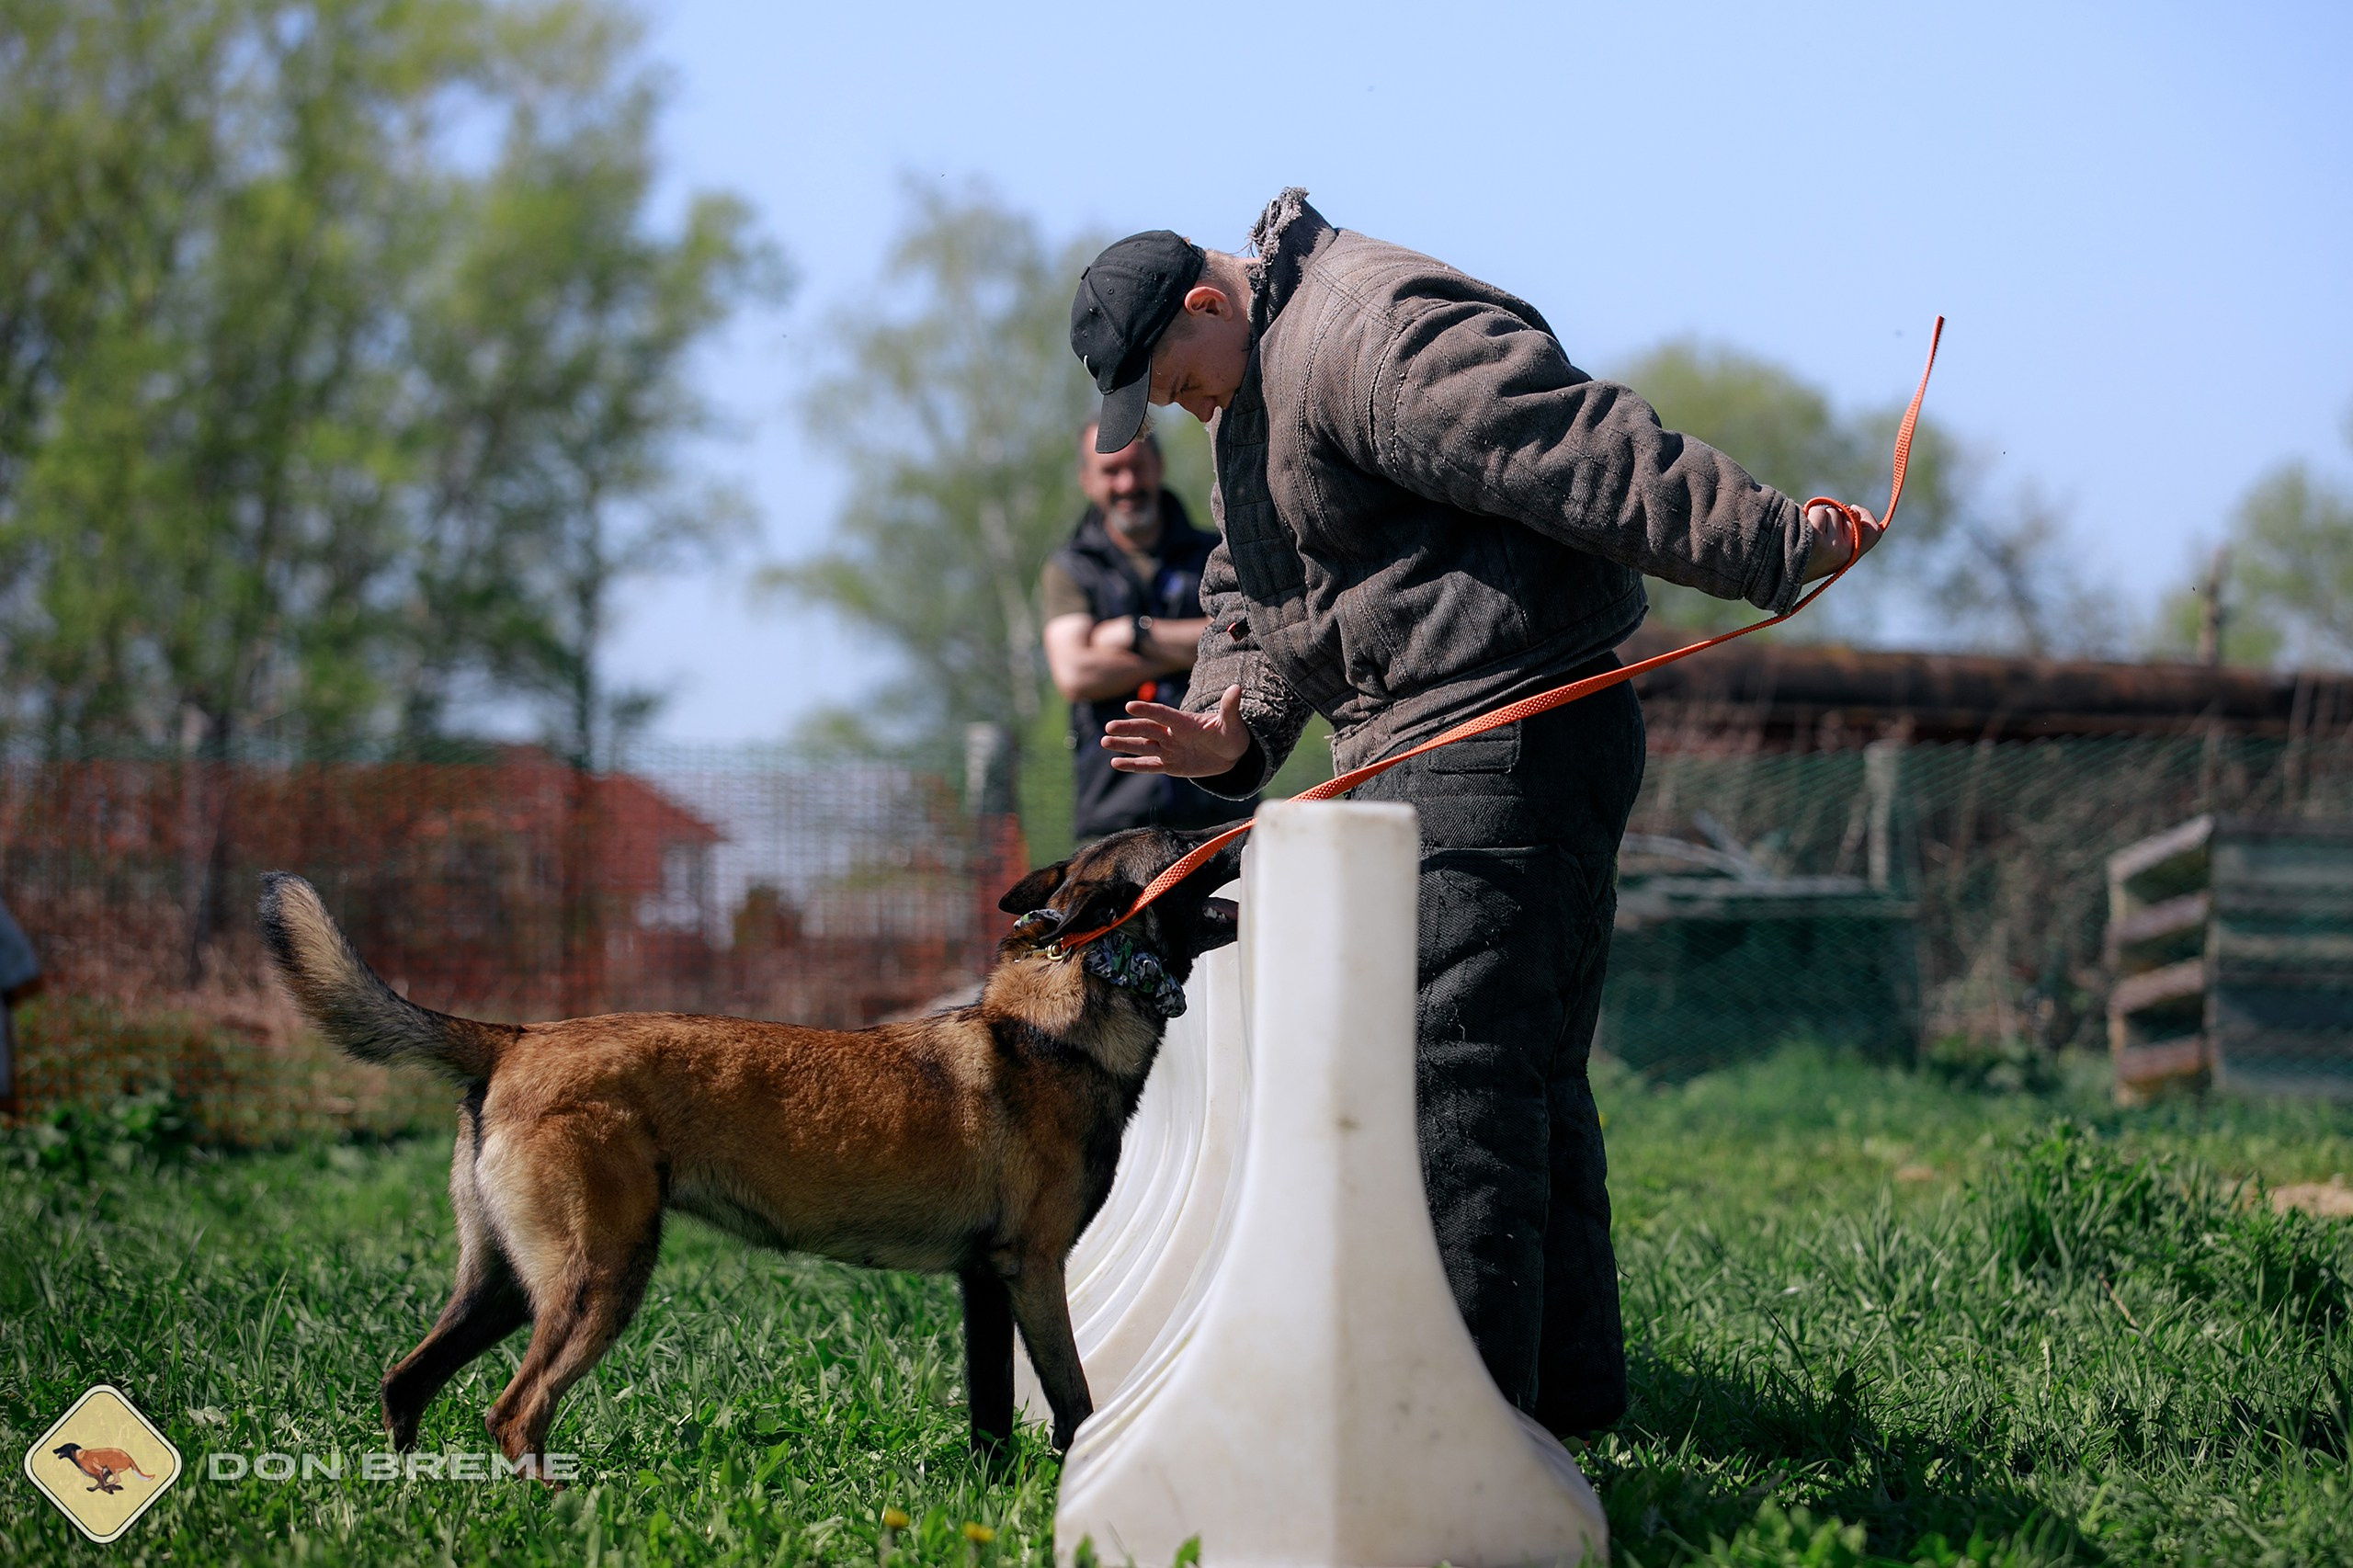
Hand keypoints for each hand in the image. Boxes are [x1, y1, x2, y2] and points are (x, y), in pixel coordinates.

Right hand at [1102, 684, 1250, 776]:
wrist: (1230, 753)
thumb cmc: (1231, 734)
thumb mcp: (1232, 722)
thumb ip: (1229, 707)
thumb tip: (1237, 688)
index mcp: (1184, 722)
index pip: (1163, 714)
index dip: (1148, 710)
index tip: (1129, 706)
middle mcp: (1172, 734)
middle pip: (1146, 730)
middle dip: (1128, 729)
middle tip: (1108, 727)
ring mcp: (1169, 749)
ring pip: (1142, 746)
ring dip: (1124, 745)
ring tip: (1104, 742)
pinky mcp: (1169, 765)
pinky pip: (1148, 765)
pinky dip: (1132, 765)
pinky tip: (1115, 762)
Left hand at [1800, 502, 1883, 581]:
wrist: (1778, 572)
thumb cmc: (1804, 558)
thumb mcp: (1828, 553)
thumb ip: (1843, 536)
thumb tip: (1853, 510)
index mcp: (1850, 556)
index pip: (1873, 533)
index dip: (1866, 516)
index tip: (1854, 508)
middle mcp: (1844, 553)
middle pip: (1848, 515)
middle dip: (1834, 515)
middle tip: (1817, 530)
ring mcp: (1831, 546)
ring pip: (1832, 512)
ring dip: (1818, 516)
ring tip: (1805, 533)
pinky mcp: (1815, 538)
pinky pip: (1818, 512)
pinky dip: (1808, 515)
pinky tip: (1798, 530)